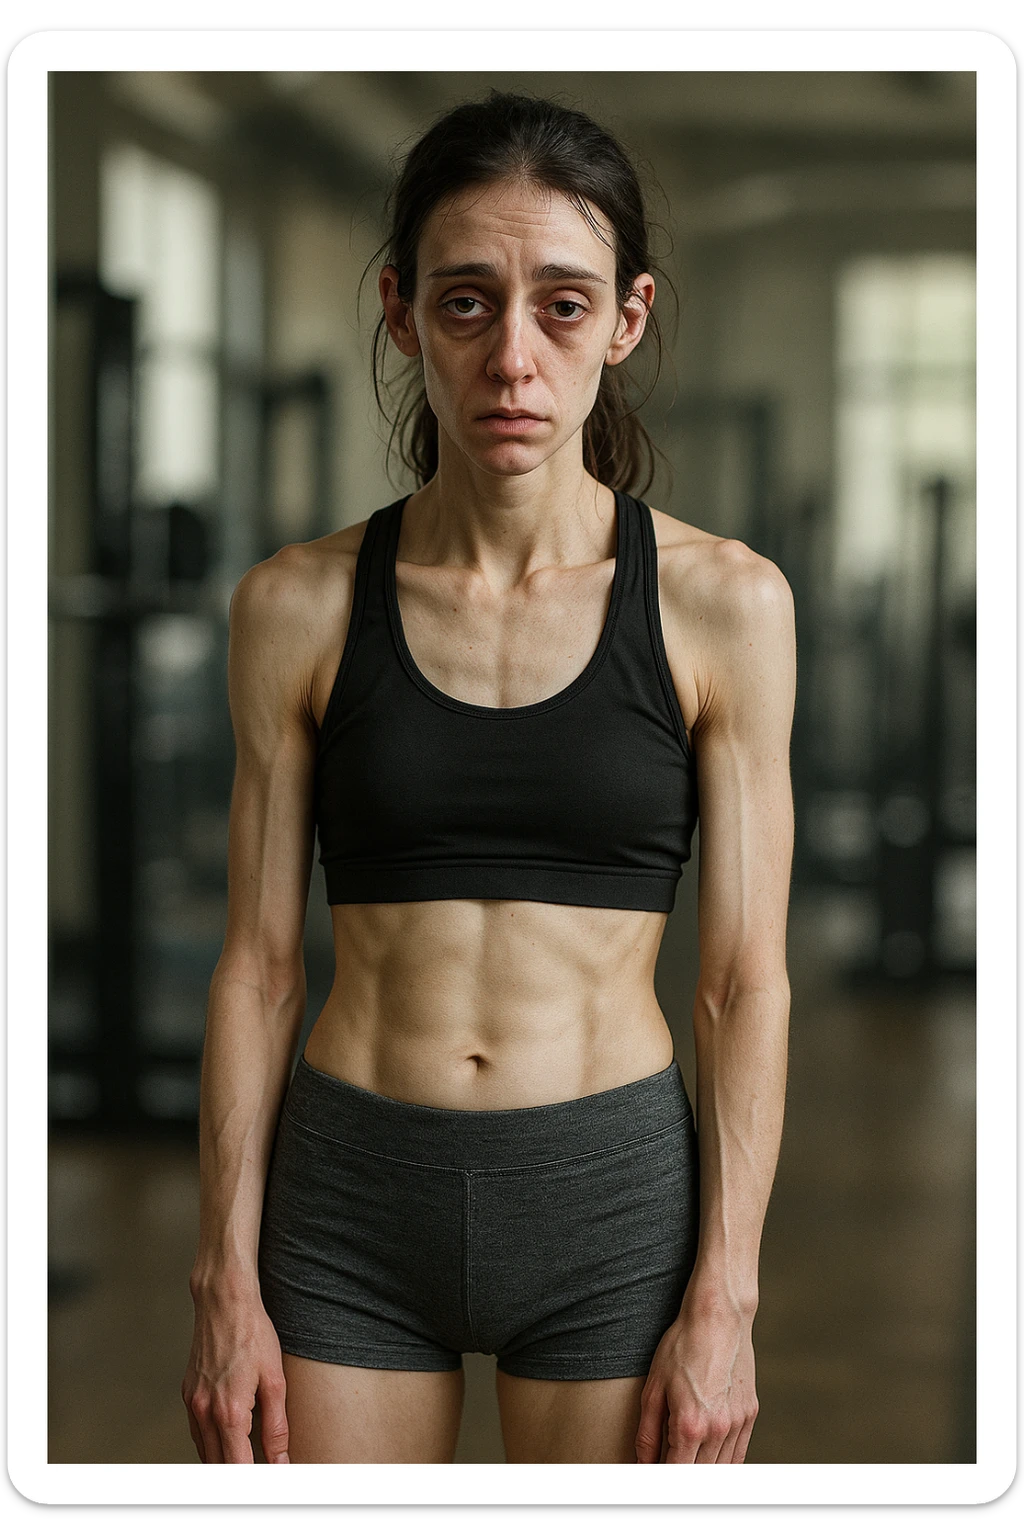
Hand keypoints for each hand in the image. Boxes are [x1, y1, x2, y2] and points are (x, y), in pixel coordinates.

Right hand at [182, 1287, 289, 1463]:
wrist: (224, 1301)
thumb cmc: (253, 1334)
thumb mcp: (275, 1380)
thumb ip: (277, 1427)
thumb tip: (281, 1461)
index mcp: (229, 1413)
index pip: (237, 1468)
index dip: (253, 1480)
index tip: (268, 1480)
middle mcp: (204, 1413)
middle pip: (217, 1465)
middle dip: (238, 1472)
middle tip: (260, 1470)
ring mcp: (192, 1404)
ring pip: (204, 1452)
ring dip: (223, 1461)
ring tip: (247, 1458)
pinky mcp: (187, 1394)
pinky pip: (196, 1433)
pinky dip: (211, 1443)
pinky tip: (228, 1438)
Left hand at [634, 1302, 757, 1463]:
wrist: (718, 1316)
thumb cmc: (683, 1345)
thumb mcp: (653, 1388)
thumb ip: (647, 1434)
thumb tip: (643, 1465)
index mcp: (690, 1425)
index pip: (676, 1476)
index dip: (662, 1482)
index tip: (654, 1478)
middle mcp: (718, 1430)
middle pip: (699, 1477)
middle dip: (681, 1474)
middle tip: (666, 1463)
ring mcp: (738, 1424)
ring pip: (721, 1470)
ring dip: (702, 1471)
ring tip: (683, 1458)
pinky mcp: (750, 1415)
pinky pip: (738, 1455)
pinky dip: (723, 1463)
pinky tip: (707, 1455)